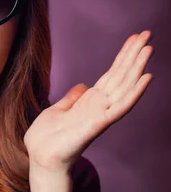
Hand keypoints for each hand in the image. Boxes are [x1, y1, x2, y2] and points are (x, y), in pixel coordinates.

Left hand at [24, 30, 153, 173]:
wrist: (41, 158)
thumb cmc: (47, 139)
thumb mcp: (57, 110)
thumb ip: (72, 98)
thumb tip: (83, 86)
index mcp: (90, 101)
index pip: (111, 74)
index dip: (122, 56)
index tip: (134, 39)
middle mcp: (100, 105)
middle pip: (121, 75)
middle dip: (134, 54)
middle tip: (148, 34)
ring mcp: (102, 114)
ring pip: (125, 85)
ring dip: (137, 67)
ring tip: (149, 47)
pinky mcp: (99, 123)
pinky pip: (121, 106)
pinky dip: (135, 92)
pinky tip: (147, 78)